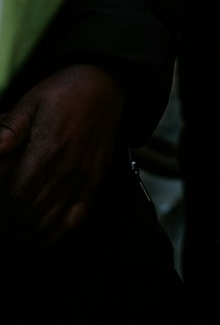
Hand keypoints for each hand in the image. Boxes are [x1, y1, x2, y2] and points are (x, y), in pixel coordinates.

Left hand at [0, 65, 122, 245]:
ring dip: (23, 235)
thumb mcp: (32, 101)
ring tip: (9, 233)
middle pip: (28, 215)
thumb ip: (10, 127)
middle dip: (6, 226)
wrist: (105, 88)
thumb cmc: (66, 93)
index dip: (0, 211)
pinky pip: (72, 222)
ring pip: (47, 225)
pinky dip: (52, 237)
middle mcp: (66, 171)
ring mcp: (81, 181)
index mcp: (47, 151)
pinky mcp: (93, 185)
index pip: (16, 197)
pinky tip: (37, 236)